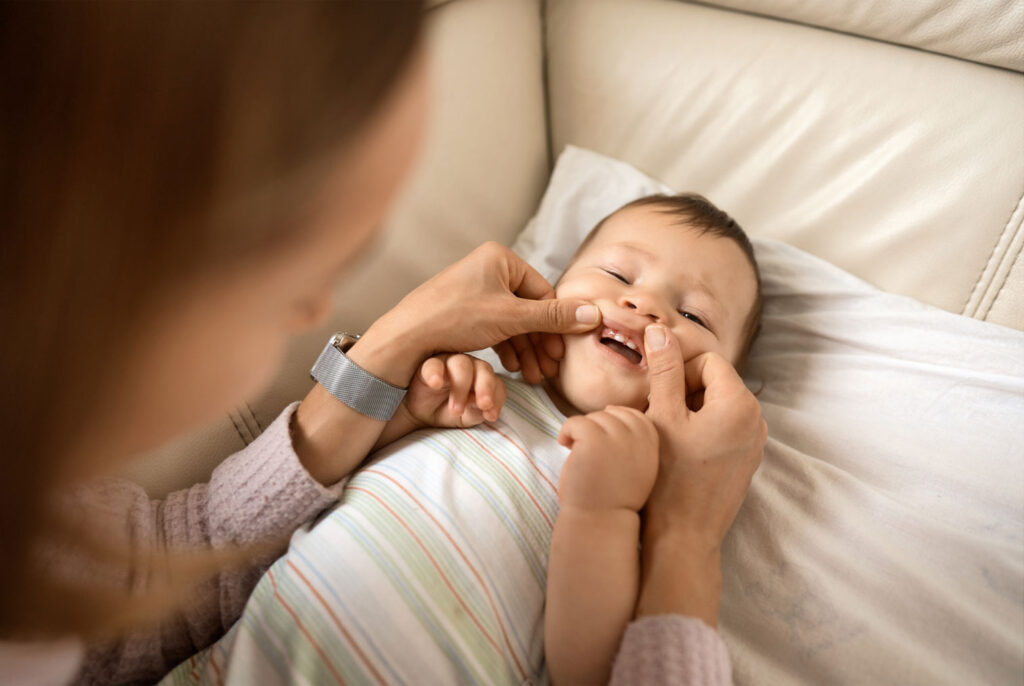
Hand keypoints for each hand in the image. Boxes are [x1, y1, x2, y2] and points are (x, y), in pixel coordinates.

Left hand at [366, 242, 601, 385]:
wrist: (407, 338)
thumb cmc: (456, 318)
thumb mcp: (511, 317)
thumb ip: (554, 317)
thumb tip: (594, 314)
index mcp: (501, 258)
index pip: (543, 293)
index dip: (556, 326)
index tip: (562, 354)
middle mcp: (489, 268)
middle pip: (529, 309)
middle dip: (540, 343)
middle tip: (550, 370)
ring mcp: (475, 289)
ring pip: (513, 322)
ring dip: (526, 349)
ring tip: (533, 376)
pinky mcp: (465, 310)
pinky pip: (495, 327)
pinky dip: (507, 347)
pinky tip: (513, 368)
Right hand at [401, 353, 505, 427]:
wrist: (421, 416)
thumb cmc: (448, 411)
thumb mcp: (467, 416)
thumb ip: (477, 410)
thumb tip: (483, 405)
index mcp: (482, 378)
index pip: (496, 383)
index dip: (497, 398)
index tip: (491, 416)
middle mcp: (469, 367)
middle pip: (483, 368)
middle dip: (485, 388)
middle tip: (483, 405)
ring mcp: (448, 363)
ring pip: (461, 364)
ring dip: (461, 387)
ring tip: (456, 409)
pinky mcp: (428, 365)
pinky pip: (433, 365)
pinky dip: (435, 373)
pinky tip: (435, 384)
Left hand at [556, 406, 658, 512]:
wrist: (599, 521)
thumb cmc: (612, 499)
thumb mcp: (636, 467)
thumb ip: (632, 440)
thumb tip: (612, 408)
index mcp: (650, 446)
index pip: (636, 416)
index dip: (615, 422)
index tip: (601, 440)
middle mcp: (638, 439)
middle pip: (613, 414)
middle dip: (597, 428)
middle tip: (586, 449)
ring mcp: (617, 437)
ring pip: (595, 417)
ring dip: (582, 431)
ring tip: (576, 451)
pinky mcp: (595, 439)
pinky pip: (576, 421)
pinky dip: (567, 431)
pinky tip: (564, 445)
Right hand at [632, 324, 765, 626]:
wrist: (683, 538)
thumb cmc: (669, 478)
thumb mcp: (661, 417)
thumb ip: (664, 370)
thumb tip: (660, 330)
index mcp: (740, 404)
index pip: (707, 362)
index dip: (677, 371)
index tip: (657, 396)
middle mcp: (756, 422)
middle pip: (714, 383)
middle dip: (682, 391)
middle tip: (657, 416)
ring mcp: (754, 445)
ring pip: (715, 407)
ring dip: (688, 412)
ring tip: (664, 436)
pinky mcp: (745, 464)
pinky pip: (722, 431)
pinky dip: (698, 432)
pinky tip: (677, 453)